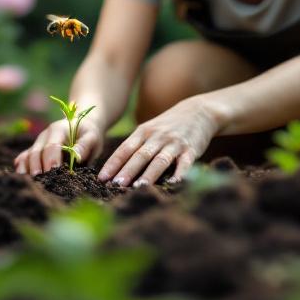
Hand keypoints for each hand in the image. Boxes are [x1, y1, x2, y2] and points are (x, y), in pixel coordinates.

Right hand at [14, 108, 105, 174]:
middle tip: (39, 181)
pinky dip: (22, 165)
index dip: (51, 159)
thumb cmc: (88, 133)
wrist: (81, 125)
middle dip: (36, 167)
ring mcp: (38, 143)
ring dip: (26, 168)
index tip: (52, 171)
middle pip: (36, 152)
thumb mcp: (92, 137)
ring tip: (27, 182)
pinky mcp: (36, 150)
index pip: (52, 146)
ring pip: (28, 155)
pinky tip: (20, 176)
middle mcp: (44, 136)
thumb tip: (76, 157)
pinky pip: (25, 157)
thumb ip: (84, 146)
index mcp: (58, 130)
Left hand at [98, 98, 218, 186]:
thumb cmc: (167, 126)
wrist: (198, 111)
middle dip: (127, 171)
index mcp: (143, 132)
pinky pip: (184, 163)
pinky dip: (179, 174)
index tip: (101, 178)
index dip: (113, 164)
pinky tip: (173, 184)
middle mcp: (157, 137)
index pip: (124, 149)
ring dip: (149, 174)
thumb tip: (116, 170)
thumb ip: (135, 146)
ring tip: (138, 187)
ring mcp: (174, 143)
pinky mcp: (191, 149)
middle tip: (115, 185)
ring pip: (159, 160)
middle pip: (140, 155)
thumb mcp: (149, 130)